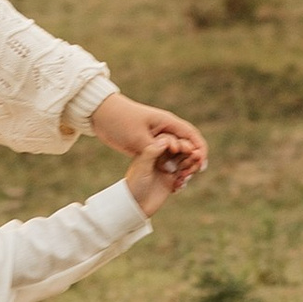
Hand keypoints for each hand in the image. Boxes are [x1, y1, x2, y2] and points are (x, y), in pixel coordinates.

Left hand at [92, 92, 207, 187]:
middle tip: (186, 176)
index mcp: (167, 123)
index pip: (191, 135)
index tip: (201, 165)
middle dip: (192, 162)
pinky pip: (167, 162)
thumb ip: (155, 147)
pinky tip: (172, 184)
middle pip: (188, 147)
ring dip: (183, 169)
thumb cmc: (120, 122)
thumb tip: (173, 152)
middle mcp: (166, 132)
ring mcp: (159, 142)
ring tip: (179, 183)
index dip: (200, 149)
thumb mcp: (137, 136)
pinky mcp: (151, 150)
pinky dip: (172, 171)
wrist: (101, 117)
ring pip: (179, 157)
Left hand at [124, 138, 195, 216]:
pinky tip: (179, 185)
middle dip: (190, 151)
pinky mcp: (173, 177)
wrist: (134, 205)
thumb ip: (152, 152)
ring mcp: (168, 165)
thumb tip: (165, 140)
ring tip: (190, 172)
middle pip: (181, 147)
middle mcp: (161, 154)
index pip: (171, 138)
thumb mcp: (141, 167)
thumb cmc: (134, 184)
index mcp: (152, 146)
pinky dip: (187, 176)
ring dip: (192, 163)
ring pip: (186, 159)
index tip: (182, 149)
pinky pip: (186, 172)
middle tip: (196, 156)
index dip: (180, 142)